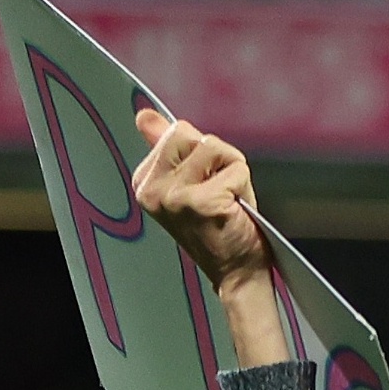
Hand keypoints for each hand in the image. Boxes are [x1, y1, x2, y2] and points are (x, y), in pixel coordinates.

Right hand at [132, 107, 269, 295]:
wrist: (236, 274)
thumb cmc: (217, 229)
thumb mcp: (188, 181)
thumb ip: (166, 146)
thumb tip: (145, 115)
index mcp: (144, 182)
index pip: (176, 132)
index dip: (200, 156)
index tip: (201, 188)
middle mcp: (153, 190)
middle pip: (188, 133)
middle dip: (214, 157)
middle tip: (218, 192)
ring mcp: (174, 196)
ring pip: (213, 146)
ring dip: (231, 170)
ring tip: (227, 200)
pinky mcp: (201, 201)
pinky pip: (235, 165)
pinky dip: (243, 185)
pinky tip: (235, 210)